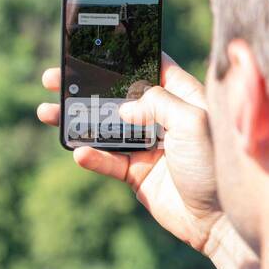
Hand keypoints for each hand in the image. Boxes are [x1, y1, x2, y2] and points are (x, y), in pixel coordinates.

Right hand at [37, 54, 225, 253]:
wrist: (221, 222)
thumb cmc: (216, 166)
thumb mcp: (193, 121)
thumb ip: (156, 102)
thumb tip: (124, 108)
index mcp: (182, 98)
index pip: (150, 66)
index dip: (125, 56)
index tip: (95, 46)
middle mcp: (162, 118)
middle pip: (116, 95)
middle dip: (85, 86)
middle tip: (55, 77)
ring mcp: (147, 146)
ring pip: (104, 126)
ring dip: (76, 119)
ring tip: (47, 111)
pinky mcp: (137, 173)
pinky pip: (108, 160)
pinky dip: (91, 156)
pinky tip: (78, 152)